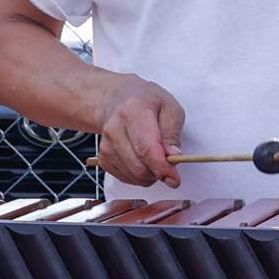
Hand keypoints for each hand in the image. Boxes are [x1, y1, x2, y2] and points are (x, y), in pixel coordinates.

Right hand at [96, 75, 185, 189]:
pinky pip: (126, 178)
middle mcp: (114, 129)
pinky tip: (143, 160)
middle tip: (170, 165)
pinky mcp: (103, 157)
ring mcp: (106, 144)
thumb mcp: (170, 108)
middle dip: (159, 173)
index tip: (174, 178)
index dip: (161, 167)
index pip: (146, 149)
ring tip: (156, 158)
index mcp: (132, 112)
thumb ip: (172, 134)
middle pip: (138, 167)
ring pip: (133, 176)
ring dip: (150, 175)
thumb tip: (173, 156)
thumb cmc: (146, 102)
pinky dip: (139, 176)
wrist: (116, 100)